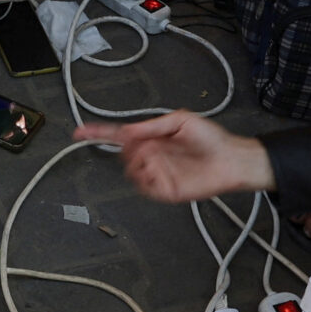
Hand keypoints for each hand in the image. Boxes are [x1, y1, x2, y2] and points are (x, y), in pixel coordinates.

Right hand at [72, 112, 272, 203]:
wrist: (230, 160)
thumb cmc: (210, 139)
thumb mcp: (180, 120)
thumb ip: (151, 126)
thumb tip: (127, 130)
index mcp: (151, 138)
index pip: (118, 136)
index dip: (98, 133)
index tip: (80, 132)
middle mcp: (151, 156)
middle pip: (122, 155)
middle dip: (129, 151)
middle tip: (146, 147)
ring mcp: (156, 174)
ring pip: (131, 172)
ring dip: (139, 165)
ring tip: (158, 160)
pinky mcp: (164, 191)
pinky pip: (144, 188)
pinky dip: (146, 180)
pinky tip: (160, 172)